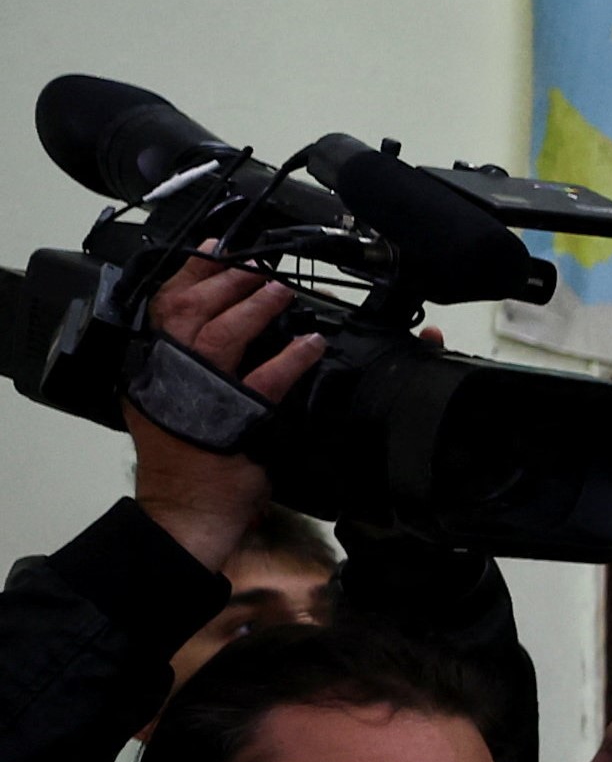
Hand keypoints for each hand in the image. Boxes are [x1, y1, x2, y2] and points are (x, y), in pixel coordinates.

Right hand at [126, 262, 321, 572]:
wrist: (188, 513)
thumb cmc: (186, 461)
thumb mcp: (174, 403)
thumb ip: (186, 367)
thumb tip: (219, 330)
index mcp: (150, 367)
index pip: (165, 305)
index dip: (190, 272)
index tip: (213, 248)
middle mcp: (165, 374)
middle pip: (191, 309)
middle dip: (227, 280)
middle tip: (255, 265)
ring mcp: (196, 395)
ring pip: (222, 334)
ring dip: (254, 306)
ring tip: (280, 290)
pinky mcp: (232, 420)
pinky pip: (266, 378)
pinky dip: (291, 357)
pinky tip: (310, 344)